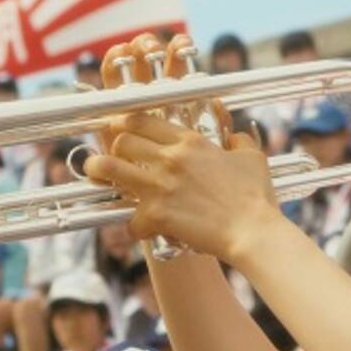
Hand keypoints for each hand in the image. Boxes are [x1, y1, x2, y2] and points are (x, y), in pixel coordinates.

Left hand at [84, 33, 285, 263]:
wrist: (252, 231)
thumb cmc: (255, 196)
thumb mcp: (251, 157)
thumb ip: (238, 140)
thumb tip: (234, 135)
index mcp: (190, 141)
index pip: (142, 119)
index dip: (124, 121)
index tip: (119, 127)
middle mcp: (170, 158)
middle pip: (120, 139)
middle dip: (112, 145)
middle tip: (111, 154)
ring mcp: (160, 186)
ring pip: (108, 167)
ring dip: (98, 171)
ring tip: (96, 175)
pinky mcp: (157, 215)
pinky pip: (130, 219)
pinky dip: (136, 226)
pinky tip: (143, 229)